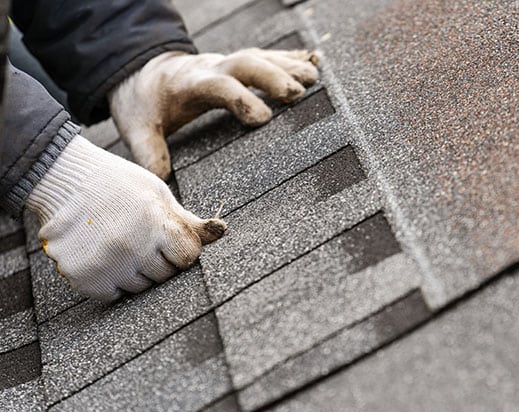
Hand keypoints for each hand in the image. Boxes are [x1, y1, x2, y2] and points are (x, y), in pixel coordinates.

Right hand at [25, 135, 226, 301]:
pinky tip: (103, 255)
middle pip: (166, 274)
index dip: (181, 248)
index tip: (167, 237)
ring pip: (141, 287)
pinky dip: (110, 281)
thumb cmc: (119, 186)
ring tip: (119, 242)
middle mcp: (132, 246)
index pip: (189, 257)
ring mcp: (106, 264)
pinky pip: (113, 295)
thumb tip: (223, 231)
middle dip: (159, 260)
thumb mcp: (158, 195)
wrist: (64, 181)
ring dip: (135, 272)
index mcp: (156, 223)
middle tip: (139, 236)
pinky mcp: (84, 278)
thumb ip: (189, 221)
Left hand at [108, 48, 319, 178]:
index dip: (241, 99)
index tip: (263, 118)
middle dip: (273, 76)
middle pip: (246, 63)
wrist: (142, 74)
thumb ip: (149, 151)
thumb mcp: (137, 128)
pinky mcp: (237, 65)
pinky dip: (290, 58)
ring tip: (313, 78)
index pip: (219, 86)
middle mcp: (212, 68)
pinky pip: (267, 57)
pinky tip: (313, 62)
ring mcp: (227, 64)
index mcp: (190, 84)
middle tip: (298, 93)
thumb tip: (161, 180)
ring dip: (288, 65)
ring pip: (260, 58)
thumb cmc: (145, 104)